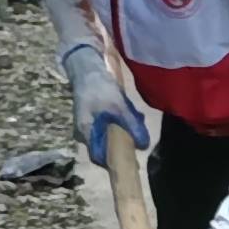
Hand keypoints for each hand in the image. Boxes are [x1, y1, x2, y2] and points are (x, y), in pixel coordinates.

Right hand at [59, 43, 144, 170]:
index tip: (131, 158)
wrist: (87, 66)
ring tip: (136, 118)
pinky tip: (129, 111)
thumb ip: (132, 126)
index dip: (114, 161)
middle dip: (124, 141)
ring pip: (109, 134)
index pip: (99, 157)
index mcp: (87, 132)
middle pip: (106, 146)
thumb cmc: (100, 88)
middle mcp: (85, 131)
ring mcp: (88, 122)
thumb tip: (144, 146)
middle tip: (139, 133)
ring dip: (124, 129)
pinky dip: (120, 120)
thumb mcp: (119, 108)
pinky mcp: (93, 114)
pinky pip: (108, 124)